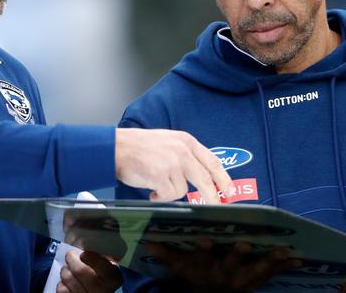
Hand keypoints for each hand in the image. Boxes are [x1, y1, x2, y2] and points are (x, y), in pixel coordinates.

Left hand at [57, 250, 122, 292]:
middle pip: (80, 270)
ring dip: (65, 270)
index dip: (92, 259)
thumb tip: (89, 243)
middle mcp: (101, 292)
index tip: (84, 253)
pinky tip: (67, 283)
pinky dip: (61, 283)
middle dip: (71, 258)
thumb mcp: (108, 268)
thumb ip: (102, 256)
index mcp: (112, 280)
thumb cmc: (100, 279)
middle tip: (70, 255)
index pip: (105, 268)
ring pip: (68, 278)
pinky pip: (61, 289)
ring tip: (69, 269)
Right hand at [115, 128, 233, 202]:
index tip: (229, 191)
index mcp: (185, 141)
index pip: (212, 161)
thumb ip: (183, 154)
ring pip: (183, 190)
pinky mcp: (161, 175)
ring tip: (157, 186)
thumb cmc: (137, 146)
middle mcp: (182, 151)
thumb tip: (199, 175)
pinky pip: (168, 196)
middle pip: (206, 179)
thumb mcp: (166, 141)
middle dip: (212, 196)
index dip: (223, 178)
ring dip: (170, 192)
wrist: (115, 147)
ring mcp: (172, 163)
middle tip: (216, 205)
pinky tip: (151, 191)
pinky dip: (160, 197)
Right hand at [148, 239, 301, 292]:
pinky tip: (298, 259)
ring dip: (270, 261)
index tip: (204, 240)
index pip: (202, 255)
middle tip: (245, 244)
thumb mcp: (179, 265)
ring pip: (256, 269)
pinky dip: (284, 268)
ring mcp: (242, 280)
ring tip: (285, 252)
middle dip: (238, 255)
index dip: (203, 249)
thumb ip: (166, 253)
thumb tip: (148, 241)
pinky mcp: (256, 282)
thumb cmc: (196, 275)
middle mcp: (224, 272)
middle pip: (231, 263)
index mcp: (205, 265)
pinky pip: (271, 275)